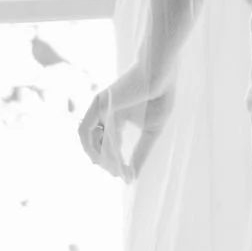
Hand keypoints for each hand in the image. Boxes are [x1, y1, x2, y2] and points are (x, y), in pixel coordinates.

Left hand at [78, 64, 172, 179]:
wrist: (161, 73)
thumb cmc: (159, 96)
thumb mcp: (151, 131)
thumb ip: (140, 152)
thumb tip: (132, 177)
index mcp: (113, 116)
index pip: (106, 142)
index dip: (113, 161)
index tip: (125, 175)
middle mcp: (102, 113)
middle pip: (94, 143)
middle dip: (104, 162)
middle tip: (118, 175)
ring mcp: (100, 108)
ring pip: (90, 139)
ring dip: (98, 158)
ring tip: (114, 170)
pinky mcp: (100, 105)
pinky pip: (90, 131)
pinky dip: (97, 148)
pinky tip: (110, 160)